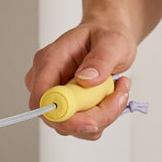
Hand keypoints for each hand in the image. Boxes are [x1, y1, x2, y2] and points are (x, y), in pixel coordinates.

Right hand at [25, 21, 136, 139]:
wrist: (108, 37)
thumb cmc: (106, 34)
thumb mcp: (113, 41)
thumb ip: (100, 59)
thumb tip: (86, 79)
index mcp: (49, 61)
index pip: (42, 99)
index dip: (64, 117)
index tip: (92, 121)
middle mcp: (45, 81)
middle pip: (57, 118)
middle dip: (92, 118)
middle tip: (118, 97)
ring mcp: (53, 96)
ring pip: (71, 126)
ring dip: (101, 116)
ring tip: (117, 91)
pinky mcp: (65, 107)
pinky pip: (79, 126)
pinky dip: (100, 118)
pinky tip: (110, 97)